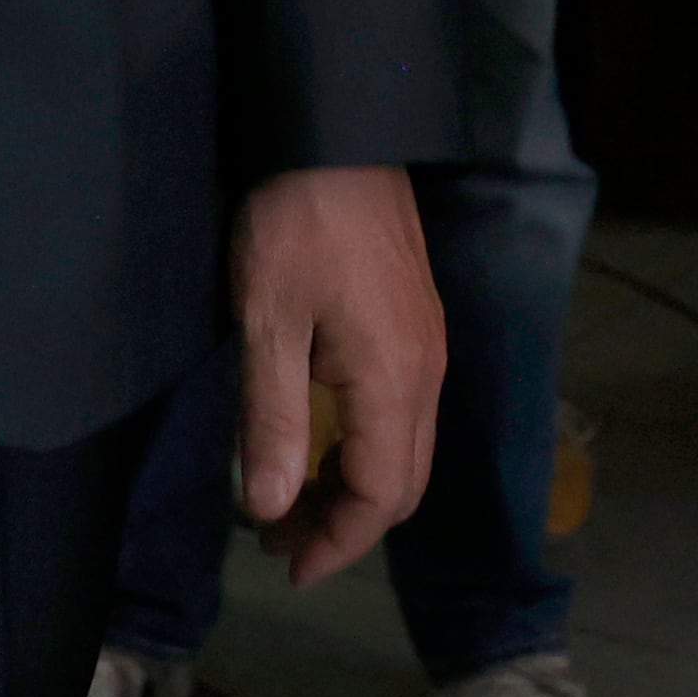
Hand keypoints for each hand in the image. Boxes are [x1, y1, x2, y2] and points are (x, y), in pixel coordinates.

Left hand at [229, 165, 444, 589]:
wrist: (336, 131)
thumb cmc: (294, 225)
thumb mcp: (268, 322)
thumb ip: (274, 421)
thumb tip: (271, 511)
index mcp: (395, 382)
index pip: (380, 498)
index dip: (336, 543)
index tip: (284, 565)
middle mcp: (428, 373)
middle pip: (404, 484)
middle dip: (345, 525)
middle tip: (277, 537)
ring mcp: (429, 345)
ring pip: (407, 449)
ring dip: (354, 487)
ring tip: (288, 496)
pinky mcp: (418, 322)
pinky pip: (405, 414)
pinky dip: (364, 447)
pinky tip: (318, 437)